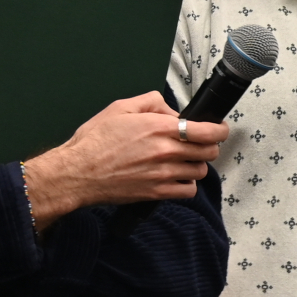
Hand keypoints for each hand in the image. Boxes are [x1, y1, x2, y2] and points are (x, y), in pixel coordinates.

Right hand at [20, 93, 225, 228]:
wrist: (77, 173)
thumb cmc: (95, 141)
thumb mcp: (121, 108)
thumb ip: (152, 103)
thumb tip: (172, 111)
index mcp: (159, 128)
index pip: (207, 131)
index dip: (219, 130)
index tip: (218, 129)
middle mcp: (166, 151)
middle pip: (208, 152)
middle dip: (207, 146)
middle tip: (196, 144)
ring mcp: (163, 174)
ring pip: (200, 171)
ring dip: (195, 165)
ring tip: (182, 161)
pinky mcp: (157, 193)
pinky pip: (188, 191)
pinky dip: (186, 185)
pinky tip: (175, 178)